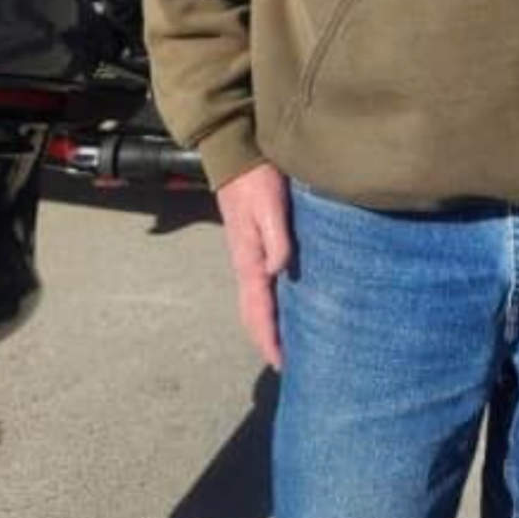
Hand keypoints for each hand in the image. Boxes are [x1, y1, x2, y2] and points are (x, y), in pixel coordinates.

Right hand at [216, 162, 290, 369]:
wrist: (235, 154)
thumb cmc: (256, 179)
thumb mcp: (270, 206)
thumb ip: (276, 238)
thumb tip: (279, 272)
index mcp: (249, 259)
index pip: (258, 309)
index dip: (268, 338)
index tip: (280, 363)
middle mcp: (246, 263)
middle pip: (252, 312)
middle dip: (265, 339)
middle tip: (283, 363)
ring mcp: (247, 256)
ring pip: (255, 301)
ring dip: (265, 325)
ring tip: (282, 343)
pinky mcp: (252, 246)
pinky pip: (259, 286)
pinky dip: (266, 305)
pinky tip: (280, 306)